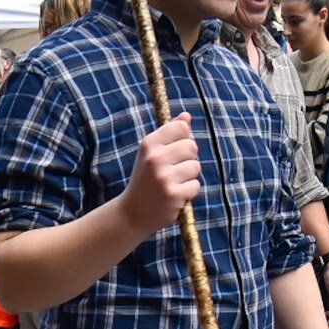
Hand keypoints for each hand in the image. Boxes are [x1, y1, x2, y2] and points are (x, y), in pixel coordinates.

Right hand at [120, 113, 200, 236]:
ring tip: (173, 184)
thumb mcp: (152, 154)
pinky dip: (188, 192)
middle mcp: (155, 158)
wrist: (133, 212)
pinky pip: (195, 185)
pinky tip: (175, 196)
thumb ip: (170, 134)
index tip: (174, 151)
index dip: (183, 139)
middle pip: (192, 146)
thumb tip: (186, 116)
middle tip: (174, 171)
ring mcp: (164, 177)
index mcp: (149, 144)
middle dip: (188, 159)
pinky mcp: (173, 194)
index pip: (181, 127)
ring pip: (195, 167)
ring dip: (189, 177)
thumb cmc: (146, 180)